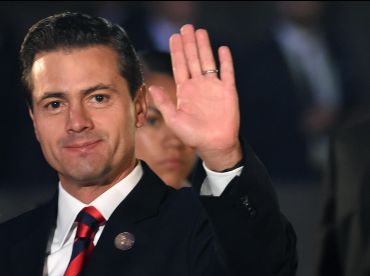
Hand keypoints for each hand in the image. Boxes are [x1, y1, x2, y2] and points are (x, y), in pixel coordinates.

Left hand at [149, 24, 241, 170]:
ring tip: (200, 31)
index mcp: (185, 91)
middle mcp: (198, 86)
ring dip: (204, 46)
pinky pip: (227, 72)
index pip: (180, 66)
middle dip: (189, 43)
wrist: (213, 144)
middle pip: (193, 59)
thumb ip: (163, 102)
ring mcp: (213, 87)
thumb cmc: (192, 135)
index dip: (177, 52)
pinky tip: (222, 49)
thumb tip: (151, 87)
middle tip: (186, 27)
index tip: (174, 37)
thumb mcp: (173, 119)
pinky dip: (225, 61)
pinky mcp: (228, 91)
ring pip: (208, 61)